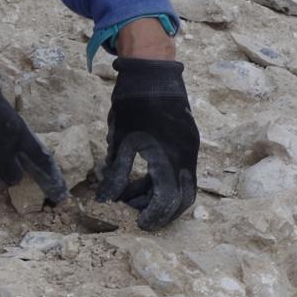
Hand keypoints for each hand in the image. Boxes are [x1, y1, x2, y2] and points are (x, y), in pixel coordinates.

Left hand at [96, 56, 198, 230]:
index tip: (138, 224)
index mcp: (169, 159)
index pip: (167, 200)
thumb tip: (106, 200)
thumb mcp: (120, 141)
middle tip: (138, 216)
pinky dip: (163, 180)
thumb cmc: (134, 104)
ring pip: (181, 185)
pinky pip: (180, 171)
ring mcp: (190, 149)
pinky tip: (141, 179)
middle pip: (182, 199)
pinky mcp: (188, 142)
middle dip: (161, 211)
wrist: (155, 72)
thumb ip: (116, 174)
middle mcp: (186, 157)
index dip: (153, 216)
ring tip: (131, 195)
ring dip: (159, 195)